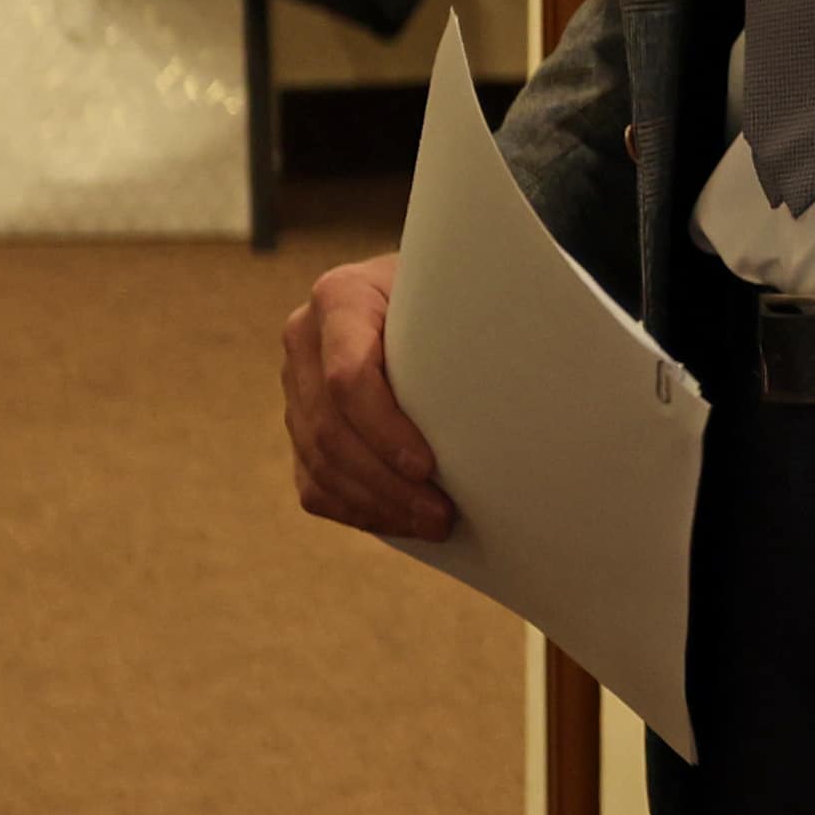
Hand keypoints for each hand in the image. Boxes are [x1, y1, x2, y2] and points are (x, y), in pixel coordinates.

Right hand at [284, 254, 458, 543]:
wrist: (420, 293)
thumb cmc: (450, 295)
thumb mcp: (455, 291)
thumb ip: (463, 320)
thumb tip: (518, 378)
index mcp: (339, 297)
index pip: (346, 376)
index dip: (384, 429)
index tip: (427, 467)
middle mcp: (305, 339)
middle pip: (330, 429)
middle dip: (386, 482)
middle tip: (441, 514)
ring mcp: (296, 385)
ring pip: (319, 462)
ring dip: (376, 504)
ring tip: (432, 523)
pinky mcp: (299, 423)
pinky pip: (313, 483)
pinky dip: (356, 510)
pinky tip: (399, 521)